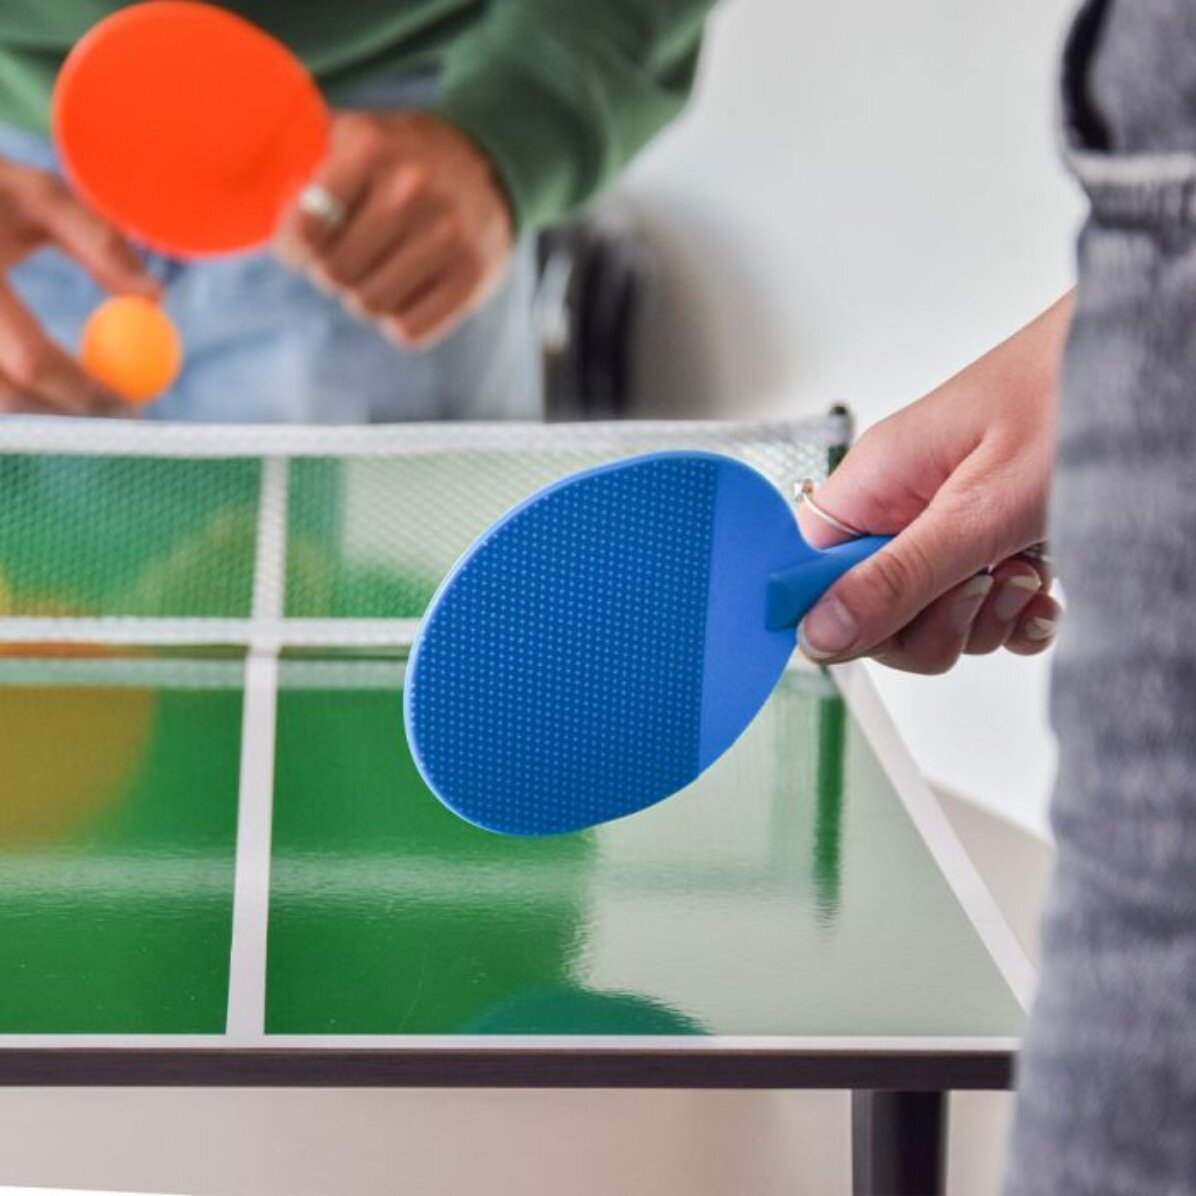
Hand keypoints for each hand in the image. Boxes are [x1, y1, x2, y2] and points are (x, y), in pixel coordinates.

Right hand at [0, 156, 157, 414]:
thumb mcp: (36, 195)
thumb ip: (97, 242)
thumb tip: (155, 297)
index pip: (34, 360)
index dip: (86, 392)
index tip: (133, 407)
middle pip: (8, 397)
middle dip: (67, 416)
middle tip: (116, 418)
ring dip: (42, 413)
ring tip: (89, 400)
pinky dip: (18, 397)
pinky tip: (49, 389)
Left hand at [276, 111, 512, 349]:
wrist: (488, 167)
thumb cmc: (399, 159)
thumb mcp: (353, 136)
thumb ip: (301, 160)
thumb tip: (243, 197)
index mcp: (373, 148)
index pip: (305, 229)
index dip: (292, 248)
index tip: (300, 247)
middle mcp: (414, 189)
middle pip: (334, 274)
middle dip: (330, 272)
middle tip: (346, 257)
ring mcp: (450, 236)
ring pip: (368, 306)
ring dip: (363, 297)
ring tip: (379, 271)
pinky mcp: (473, 278)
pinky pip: (408, 332)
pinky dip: (397, 322)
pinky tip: (407, 292)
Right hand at [798, 297, 1069, 673]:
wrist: (1145, 366)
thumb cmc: (1068, 399)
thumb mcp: (978, 510)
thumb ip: (896, 580)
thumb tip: (817, 632)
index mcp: (872, 484)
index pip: (807, 575)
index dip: (839, 614)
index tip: (893, 622)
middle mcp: (898, 505)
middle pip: (871, 610)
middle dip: (931, 623)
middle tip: (976, 591)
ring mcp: (943, 524)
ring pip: (930, 618)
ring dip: (985, 617)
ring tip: (1022, 570)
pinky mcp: (988, 540)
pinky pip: (980, 610)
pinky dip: (1014, 614)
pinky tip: (1039, 588)